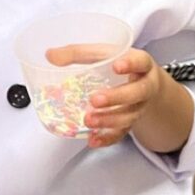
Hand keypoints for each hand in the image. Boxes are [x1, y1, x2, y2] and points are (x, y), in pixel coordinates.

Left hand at [46, 46, 161, 148]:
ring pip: (129, 115)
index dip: (131, 64)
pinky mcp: (131, 122)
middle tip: (95, 99)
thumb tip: (50, 55)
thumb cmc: (119, 64)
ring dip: (109, 120)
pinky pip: (122, 133)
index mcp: (140, 64)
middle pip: (137, 92)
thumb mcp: (102, 54)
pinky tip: (93, 140)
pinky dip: (107, 138)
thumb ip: (78, 53)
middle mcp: (144, 86)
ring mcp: (139, 106)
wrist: (143, 83)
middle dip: (116, 97)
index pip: (141, 62)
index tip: (116, 66)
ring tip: (88, 120)